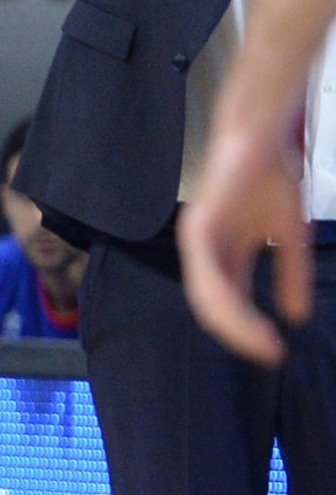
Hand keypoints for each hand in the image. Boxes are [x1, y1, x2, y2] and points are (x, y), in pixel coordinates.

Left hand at [181, 113, 309, 365]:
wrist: (264, 140)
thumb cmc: (271, 180)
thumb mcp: (290, 236)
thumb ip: (290, 275)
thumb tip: (297, 315)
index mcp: (222, 256)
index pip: (228, 304)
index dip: (247, 331)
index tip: (272, 353)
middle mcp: (204, 253)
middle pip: (214, 308)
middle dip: (241, 335)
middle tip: (268, 354)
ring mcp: (197, 243)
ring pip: (209, 299)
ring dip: (236, 325)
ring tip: (262, 343)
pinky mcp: (197, 230)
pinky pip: (209, 276)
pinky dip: (228, 301)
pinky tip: (247, 317)